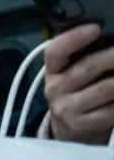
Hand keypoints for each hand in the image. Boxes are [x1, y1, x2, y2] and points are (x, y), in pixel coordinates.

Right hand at [44, 23, 113, 144]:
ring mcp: (67, 108)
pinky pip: (111, 110)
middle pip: (88, 67)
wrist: (70, 131)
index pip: (56, 51)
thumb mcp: (70, 75)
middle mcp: (55, 88)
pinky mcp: (82, 125)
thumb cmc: (76, 95)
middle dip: (113, 56)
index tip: (95, 28)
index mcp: (52, 70)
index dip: (73, 38)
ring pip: (106, 88)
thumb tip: (109, 41)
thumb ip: (82, 58)